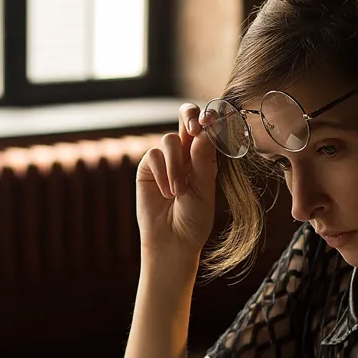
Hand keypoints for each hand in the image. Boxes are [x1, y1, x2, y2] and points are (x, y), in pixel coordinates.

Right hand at [134, 103, 219, 260]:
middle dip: (189, 117)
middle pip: (185, 117)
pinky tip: (166, 193)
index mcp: (204, 156)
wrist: (173, 240)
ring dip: (175, 165)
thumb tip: (204, 134)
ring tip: (178, 191)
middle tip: (194, 131)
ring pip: (169, 139)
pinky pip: (154, 155)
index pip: (206, 127)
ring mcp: (165, 159)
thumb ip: (203, 162)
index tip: (210, 123)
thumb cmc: (194, 218)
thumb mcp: (204, 190)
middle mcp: (185, 153)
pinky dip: (162, 174)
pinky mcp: (148, 167)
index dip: (208, 119)